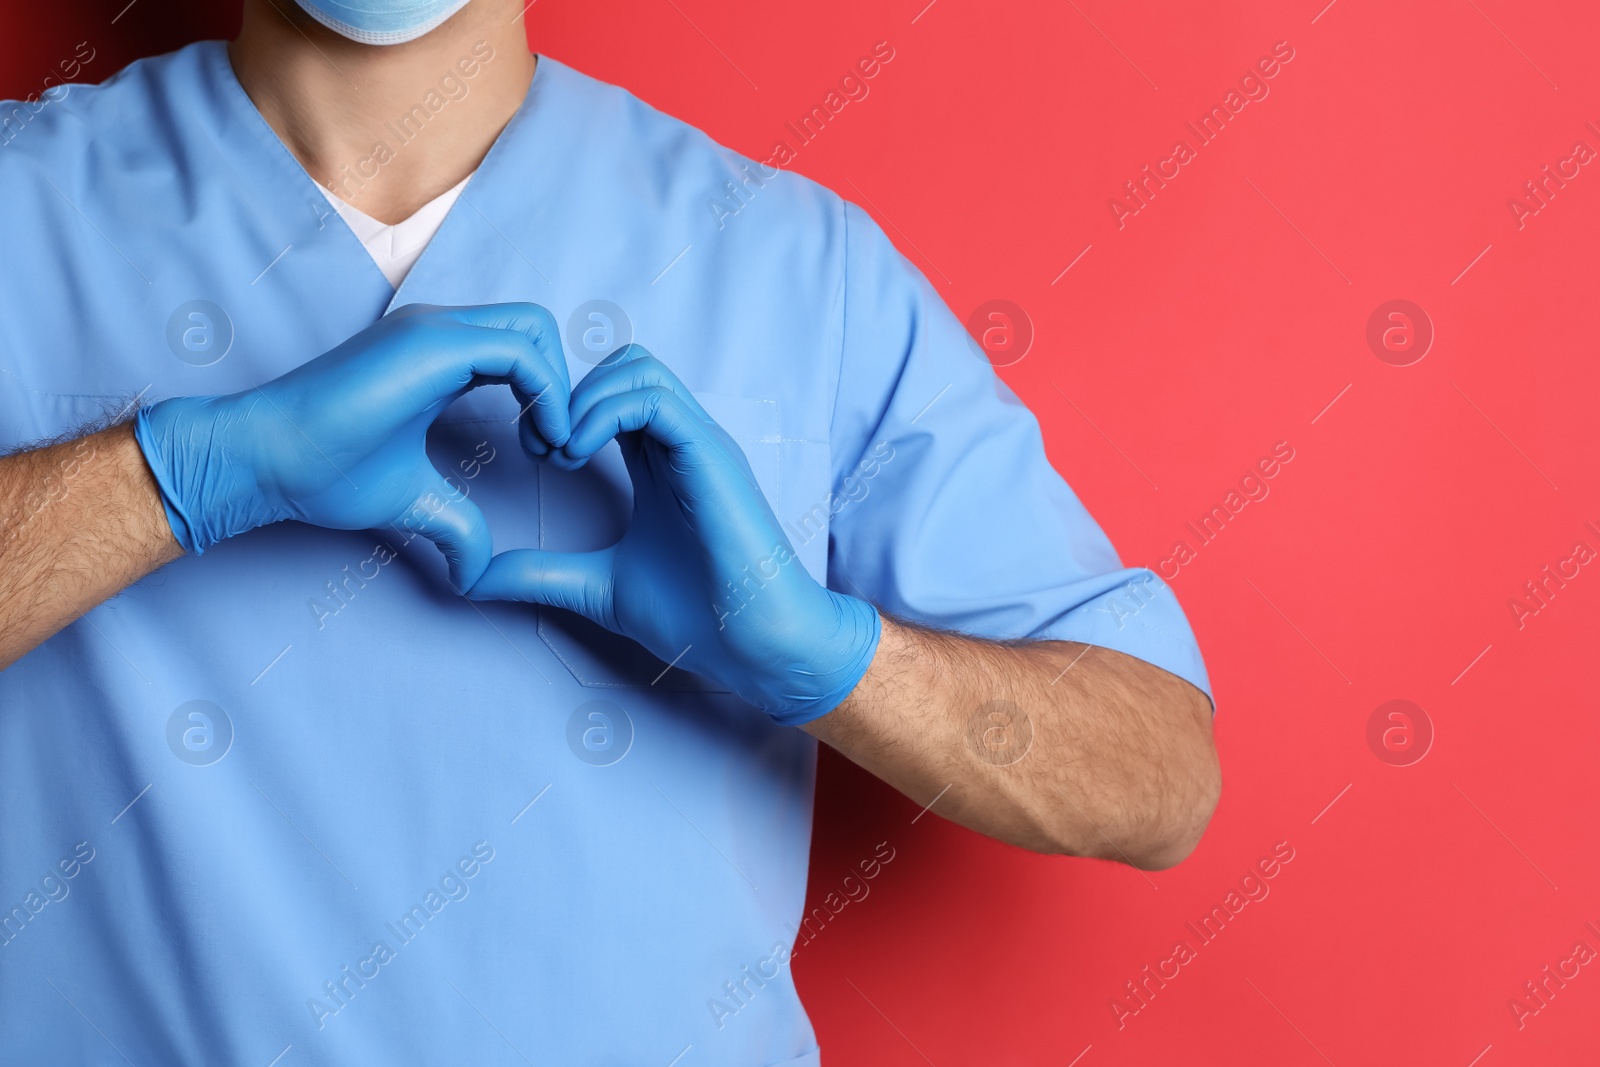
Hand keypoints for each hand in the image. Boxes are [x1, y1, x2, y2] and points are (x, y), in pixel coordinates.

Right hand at [134, 303, 570, 590]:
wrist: (264, 460)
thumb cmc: (321, 472)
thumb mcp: (412, 500)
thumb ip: (456, 525)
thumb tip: (478, 575)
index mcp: (437, 355)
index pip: (521, 348)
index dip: (549, 396)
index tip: (545, 454)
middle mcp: (439, 330)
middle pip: (537, 328)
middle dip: (564, 385)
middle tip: (556, 449)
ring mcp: (433, 330)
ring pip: (535, 330)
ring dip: (560, 390)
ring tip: (551, 449)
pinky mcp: (429, 344)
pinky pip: (519, 351)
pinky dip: (547, 393)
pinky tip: (540, 443)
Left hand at [467, 347, 880, 724]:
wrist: (756, 644)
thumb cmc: (698, 617)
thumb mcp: (598, 588)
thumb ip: (542, 573)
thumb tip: (475, 577)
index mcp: (659, 463)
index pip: (611, 395)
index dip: (563, 408)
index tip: (535, 454)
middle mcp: (681, 442)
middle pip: (621, 365)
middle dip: (568, 392)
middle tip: (542, 446)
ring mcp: (698, 442)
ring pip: (636, 367)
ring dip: (583, 399)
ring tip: (560, 452)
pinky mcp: (709, 453)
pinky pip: (653, 397)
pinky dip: (604, 413)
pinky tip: (578, 456)